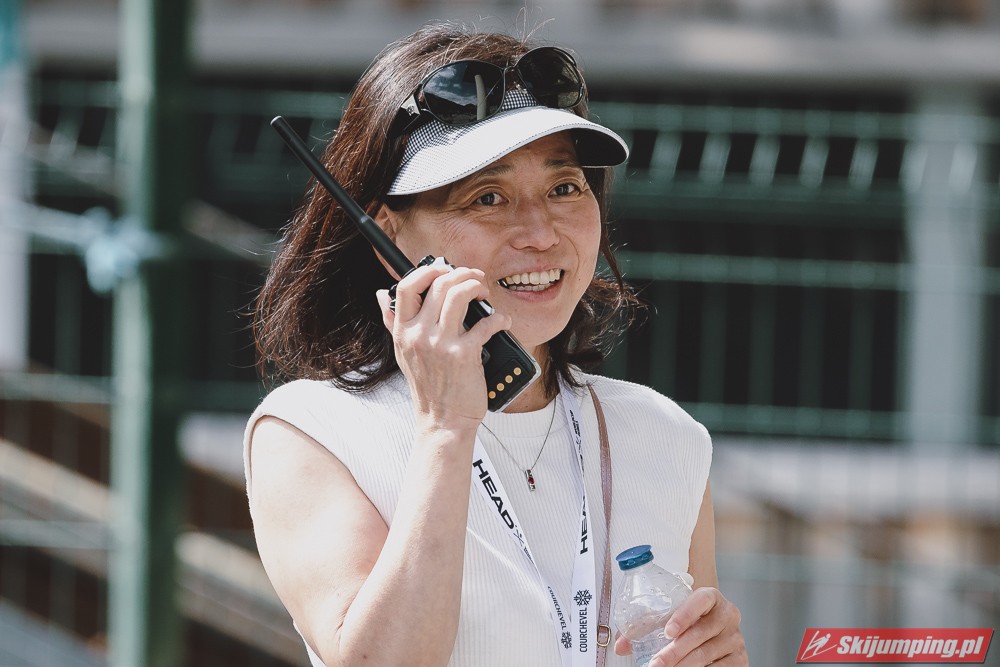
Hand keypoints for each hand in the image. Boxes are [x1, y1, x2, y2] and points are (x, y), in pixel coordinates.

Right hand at [376, 263, 510, 431]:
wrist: (442, 421)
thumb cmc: (428, 387)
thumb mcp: (403, 353)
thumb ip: (393, 321)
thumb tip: (380, 295)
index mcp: (403, 332)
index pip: (405, 288)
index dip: (426, 271)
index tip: (443, 268)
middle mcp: (419, 335)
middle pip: (439, 285)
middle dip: (462, 274)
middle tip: (475, 279)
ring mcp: (441, 345)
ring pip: (459, 295)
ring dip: (478, 287)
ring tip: (485, 293)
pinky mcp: (464, 355)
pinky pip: (485, 323)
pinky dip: (498, 318)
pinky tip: (501, 322)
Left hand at [614, 587, 746, 666]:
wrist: (715, 629)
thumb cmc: (690, 620)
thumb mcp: (672, 616)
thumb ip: (646, 626)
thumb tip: (622, 646)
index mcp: (712, 597)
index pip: (701, 600)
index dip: (684, 615)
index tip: (667, 631)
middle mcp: (728, 615)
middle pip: (700, 633)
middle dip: (674, 651)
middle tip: (656, 663)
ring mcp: (735, 638)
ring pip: (706, 654)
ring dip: (683, 666)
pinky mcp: (740, 658)